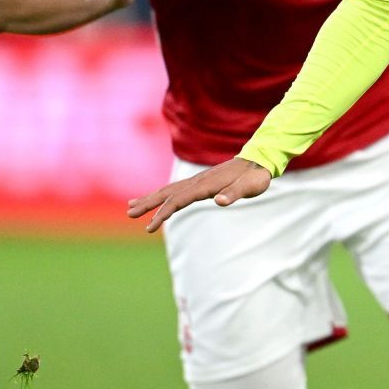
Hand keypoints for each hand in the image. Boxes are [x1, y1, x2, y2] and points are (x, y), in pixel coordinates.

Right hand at [127, 157, 272, 232]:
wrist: (258, 161)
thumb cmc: (255, 177)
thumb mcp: (251, 186)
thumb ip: (235, 193)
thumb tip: (220, 201)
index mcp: (206, 185)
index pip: (178, 200)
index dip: (163, 213)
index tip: (150, 227)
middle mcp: (198, 181)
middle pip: (167, 193)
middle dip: (148, 204)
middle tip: (129, 213)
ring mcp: (198, 181)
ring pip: (169, 190)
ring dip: (150, 198)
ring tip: (131, 206)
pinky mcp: (200, 183)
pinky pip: (176, 190)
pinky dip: (162, 195)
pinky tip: (157, 200)